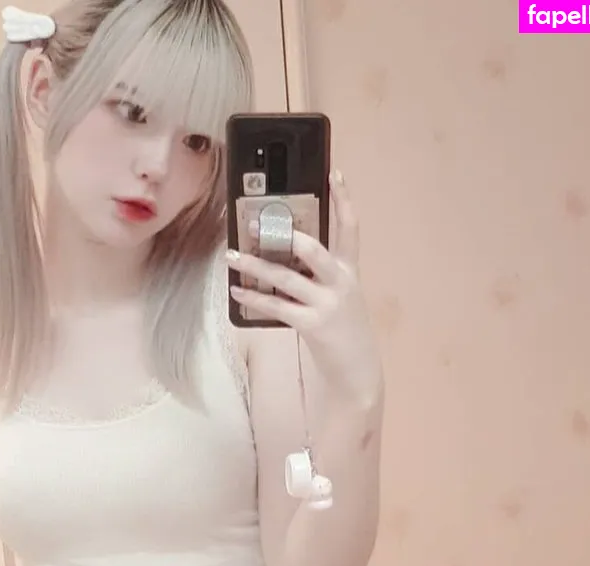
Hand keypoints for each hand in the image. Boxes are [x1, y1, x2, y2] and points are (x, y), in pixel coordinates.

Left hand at [226, 170, 381, 407]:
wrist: (357, 369)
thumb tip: (280, 258)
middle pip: (314, 249)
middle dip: (284, 235)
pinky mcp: (313, 325)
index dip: (343, 200)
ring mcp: (328, 304)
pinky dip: (254, 298)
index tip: (334, 173)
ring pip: (287, 278)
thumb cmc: (343, 329)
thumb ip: (318, 276)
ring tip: (232, 257)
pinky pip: (277, 307)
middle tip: (254, 223)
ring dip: (255, 266)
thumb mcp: (339, 296)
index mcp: (349, 271)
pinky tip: (237, 291)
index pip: (350, 228)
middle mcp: (341, 283)